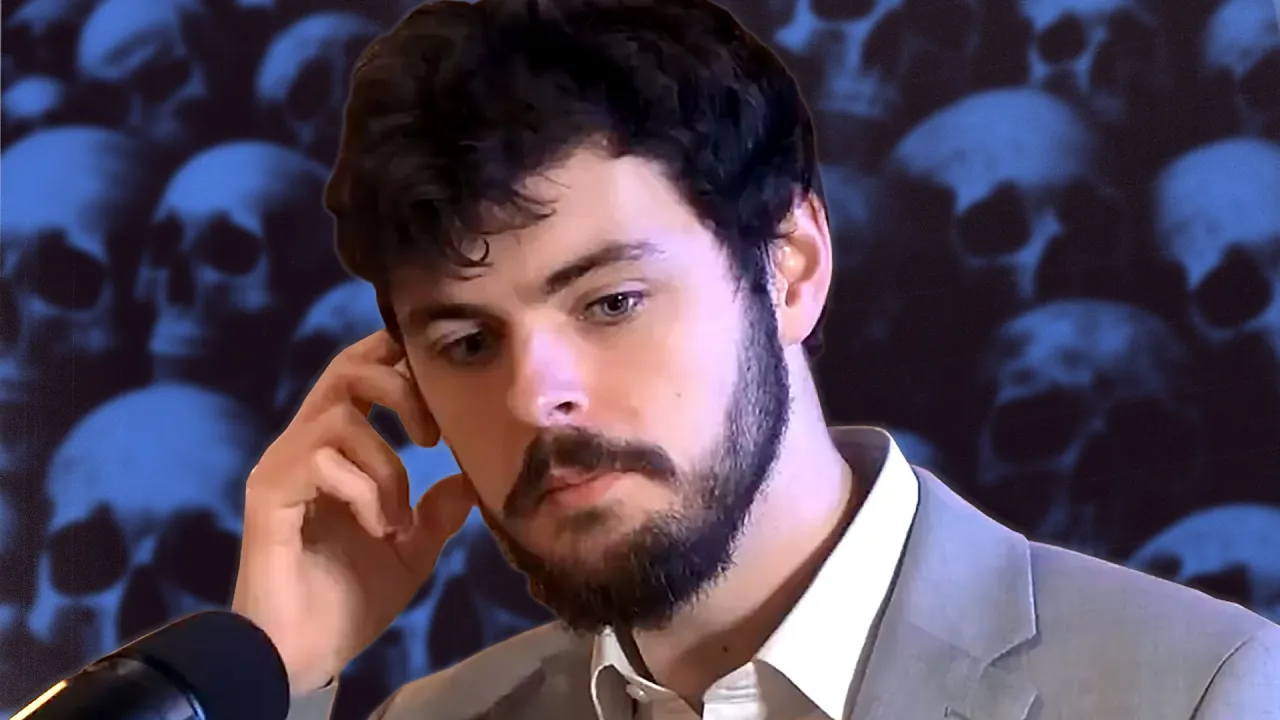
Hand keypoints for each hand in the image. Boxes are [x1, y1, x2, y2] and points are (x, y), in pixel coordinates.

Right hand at [231, 331, 475, 694]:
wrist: (304, 657)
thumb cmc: (347, 603)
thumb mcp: (411, 552)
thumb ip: (438, 512)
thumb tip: (470, 475)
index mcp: (337, 449)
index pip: (360, 372)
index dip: (397, 358)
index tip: (444, 385)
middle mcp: (303, 445)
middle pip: (347, 369)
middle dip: (400, 388)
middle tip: (432, 437)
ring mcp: (282, 467)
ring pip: (341, 417)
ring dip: (387, 466)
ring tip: (398, 520)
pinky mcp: (268, 494)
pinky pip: (321, 460)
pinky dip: (365, 491)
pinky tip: (377, 529)